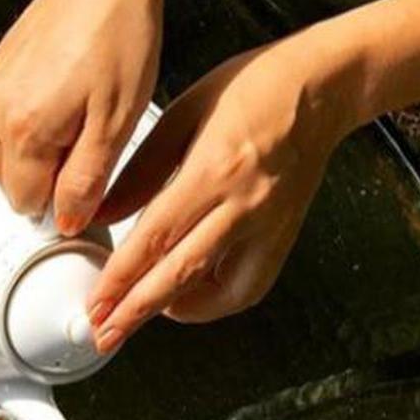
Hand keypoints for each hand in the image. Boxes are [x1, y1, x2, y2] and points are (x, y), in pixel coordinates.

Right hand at [0, 0, 162, 230]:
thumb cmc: (118, 34)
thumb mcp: (116, 123)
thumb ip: (86, 182)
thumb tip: (68, 221)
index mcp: (27, 132)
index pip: (27, 204)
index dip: (58, 204)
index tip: (82, 186)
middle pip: (8, 185)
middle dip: (42, 181)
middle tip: (82, 151)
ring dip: (29, 158)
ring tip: (69, 127)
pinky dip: (21, 131)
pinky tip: (54, 107)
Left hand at [88, 38, 356, 350]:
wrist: (324, 86)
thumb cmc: (254, 89)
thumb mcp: (181, 115)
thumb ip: (139, 172)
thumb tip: (101, 215)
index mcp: (215, 170)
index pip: (156, 238)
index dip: (121, 278)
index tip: (96, 303)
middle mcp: (246, 205)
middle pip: (182, 274)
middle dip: (137, 311)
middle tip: (105, 333)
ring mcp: (269, 226)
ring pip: (218, 292)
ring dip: (174, 312)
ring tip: (139, 316)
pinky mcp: (284, 238)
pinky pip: (247, 288)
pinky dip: (214, 302)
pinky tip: (188, 299)